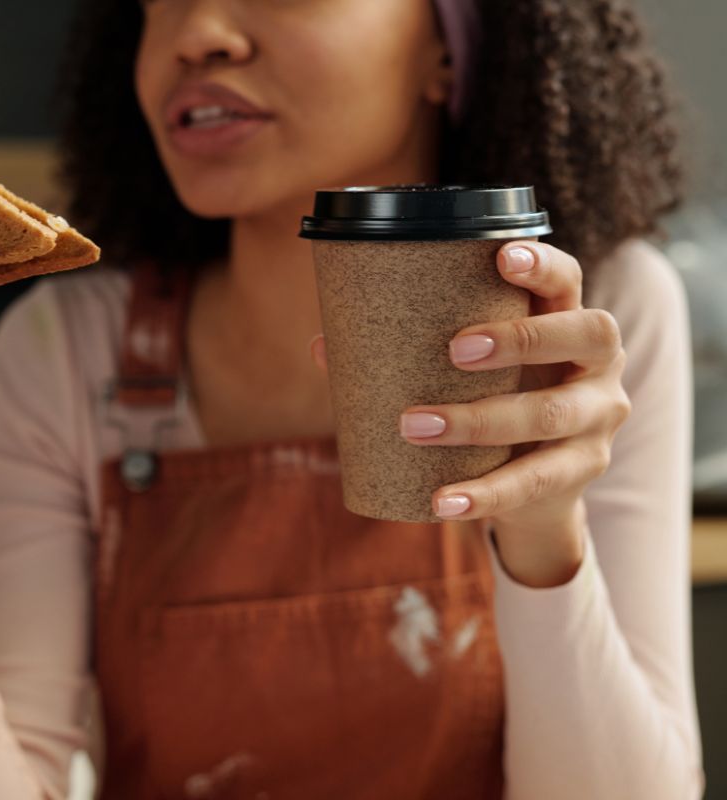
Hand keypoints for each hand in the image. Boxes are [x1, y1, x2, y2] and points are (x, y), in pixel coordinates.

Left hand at [311, 242, 630, 585]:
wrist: (538, 486)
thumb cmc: (492, 400)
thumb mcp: (466, 373)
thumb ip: (406, 353)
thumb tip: (322, 346)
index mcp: (567, 319)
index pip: (566, 279)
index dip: (542, 264)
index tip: (501, 256)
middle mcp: (598, 362)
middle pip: (581, 334)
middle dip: (518, 338)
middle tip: (453, 350)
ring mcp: (599, 417)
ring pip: (549, 414)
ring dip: (478, 421)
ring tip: (413, 426)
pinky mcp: (585, 469)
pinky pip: (536, 482)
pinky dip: (484, 494)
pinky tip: (443, 502)